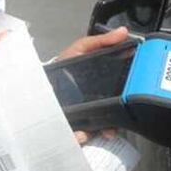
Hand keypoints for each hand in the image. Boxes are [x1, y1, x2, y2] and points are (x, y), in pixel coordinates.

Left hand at [56, 27, 129, 142]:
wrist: (41, 82)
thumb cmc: (63, 65)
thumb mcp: (82, 48)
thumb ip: (101, 41)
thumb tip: (123, 32)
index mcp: (102, 86)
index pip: (121, 94)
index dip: (126, 99)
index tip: (129, 102)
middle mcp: (97, 102)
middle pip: (113, 115)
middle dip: (114, 123)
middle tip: (112, 126)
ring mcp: (86, 115)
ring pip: (101, 128)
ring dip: (102, 131)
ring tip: (96, 132)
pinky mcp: (74, 125)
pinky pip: (82, 135)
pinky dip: (81, 137)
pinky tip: (79, 134)